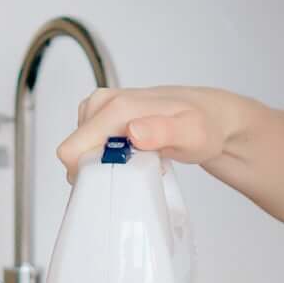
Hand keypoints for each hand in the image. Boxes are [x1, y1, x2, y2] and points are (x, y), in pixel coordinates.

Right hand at [55, 86, 248, 176]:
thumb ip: (162, 131)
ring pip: (81, 150)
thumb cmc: (202, 125)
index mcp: (116, 107)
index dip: (90, 174)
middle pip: (74, 152)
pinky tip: (132, 155)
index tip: (119, 179)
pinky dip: (107, 156)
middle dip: (97, 169)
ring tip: (135, 162)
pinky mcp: (104, 116)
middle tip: (132, 170)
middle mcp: (103, 103)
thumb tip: (133, 130)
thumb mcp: (190, 133)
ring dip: (104, 164)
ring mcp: (101, 108)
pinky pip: (91, 145)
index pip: (72, 150)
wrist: (211, 116)